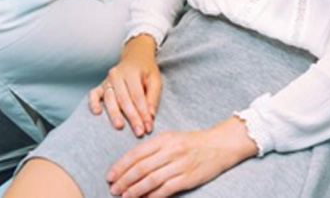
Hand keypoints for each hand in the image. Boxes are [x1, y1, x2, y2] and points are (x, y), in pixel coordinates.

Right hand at [89, 34, 160, 137]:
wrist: (135, 57)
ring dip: (115, 114)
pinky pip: (94, 94)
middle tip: (138, 132)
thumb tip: (150, 117)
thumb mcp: (155, 80)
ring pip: (110, 99)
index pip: (137, 95)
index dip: (143, 112)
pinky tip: (97, 113)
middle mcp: (117, 74)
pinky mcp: (100, 86)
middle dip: (131, 117)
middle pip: (124, 98)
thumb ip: (153, 98)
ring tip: (120, 127)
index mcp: (132, 71)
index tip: (148, 127)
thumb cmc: (146, 71)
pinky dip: (93, 103)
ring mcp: (107, 80)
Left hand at [106, 117, 257, 197]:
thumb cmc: (192, 142)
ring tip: (124, 196)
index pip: (136, 153)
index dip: (121, 165)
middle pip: (141, 167)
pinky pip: (166, 189)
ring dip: (135, 190)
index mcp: (163, 139)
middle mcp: (170, 150)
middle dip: (124, 180)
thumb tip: (132, 165)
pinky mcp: (188, 178)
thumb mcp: (171, 138)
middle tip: (113, 189)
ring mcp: (179, 164)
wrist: (219, 145)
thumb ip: (153, 149)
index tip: (110, 175)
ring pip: (151, 179)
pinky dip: (153, 196)